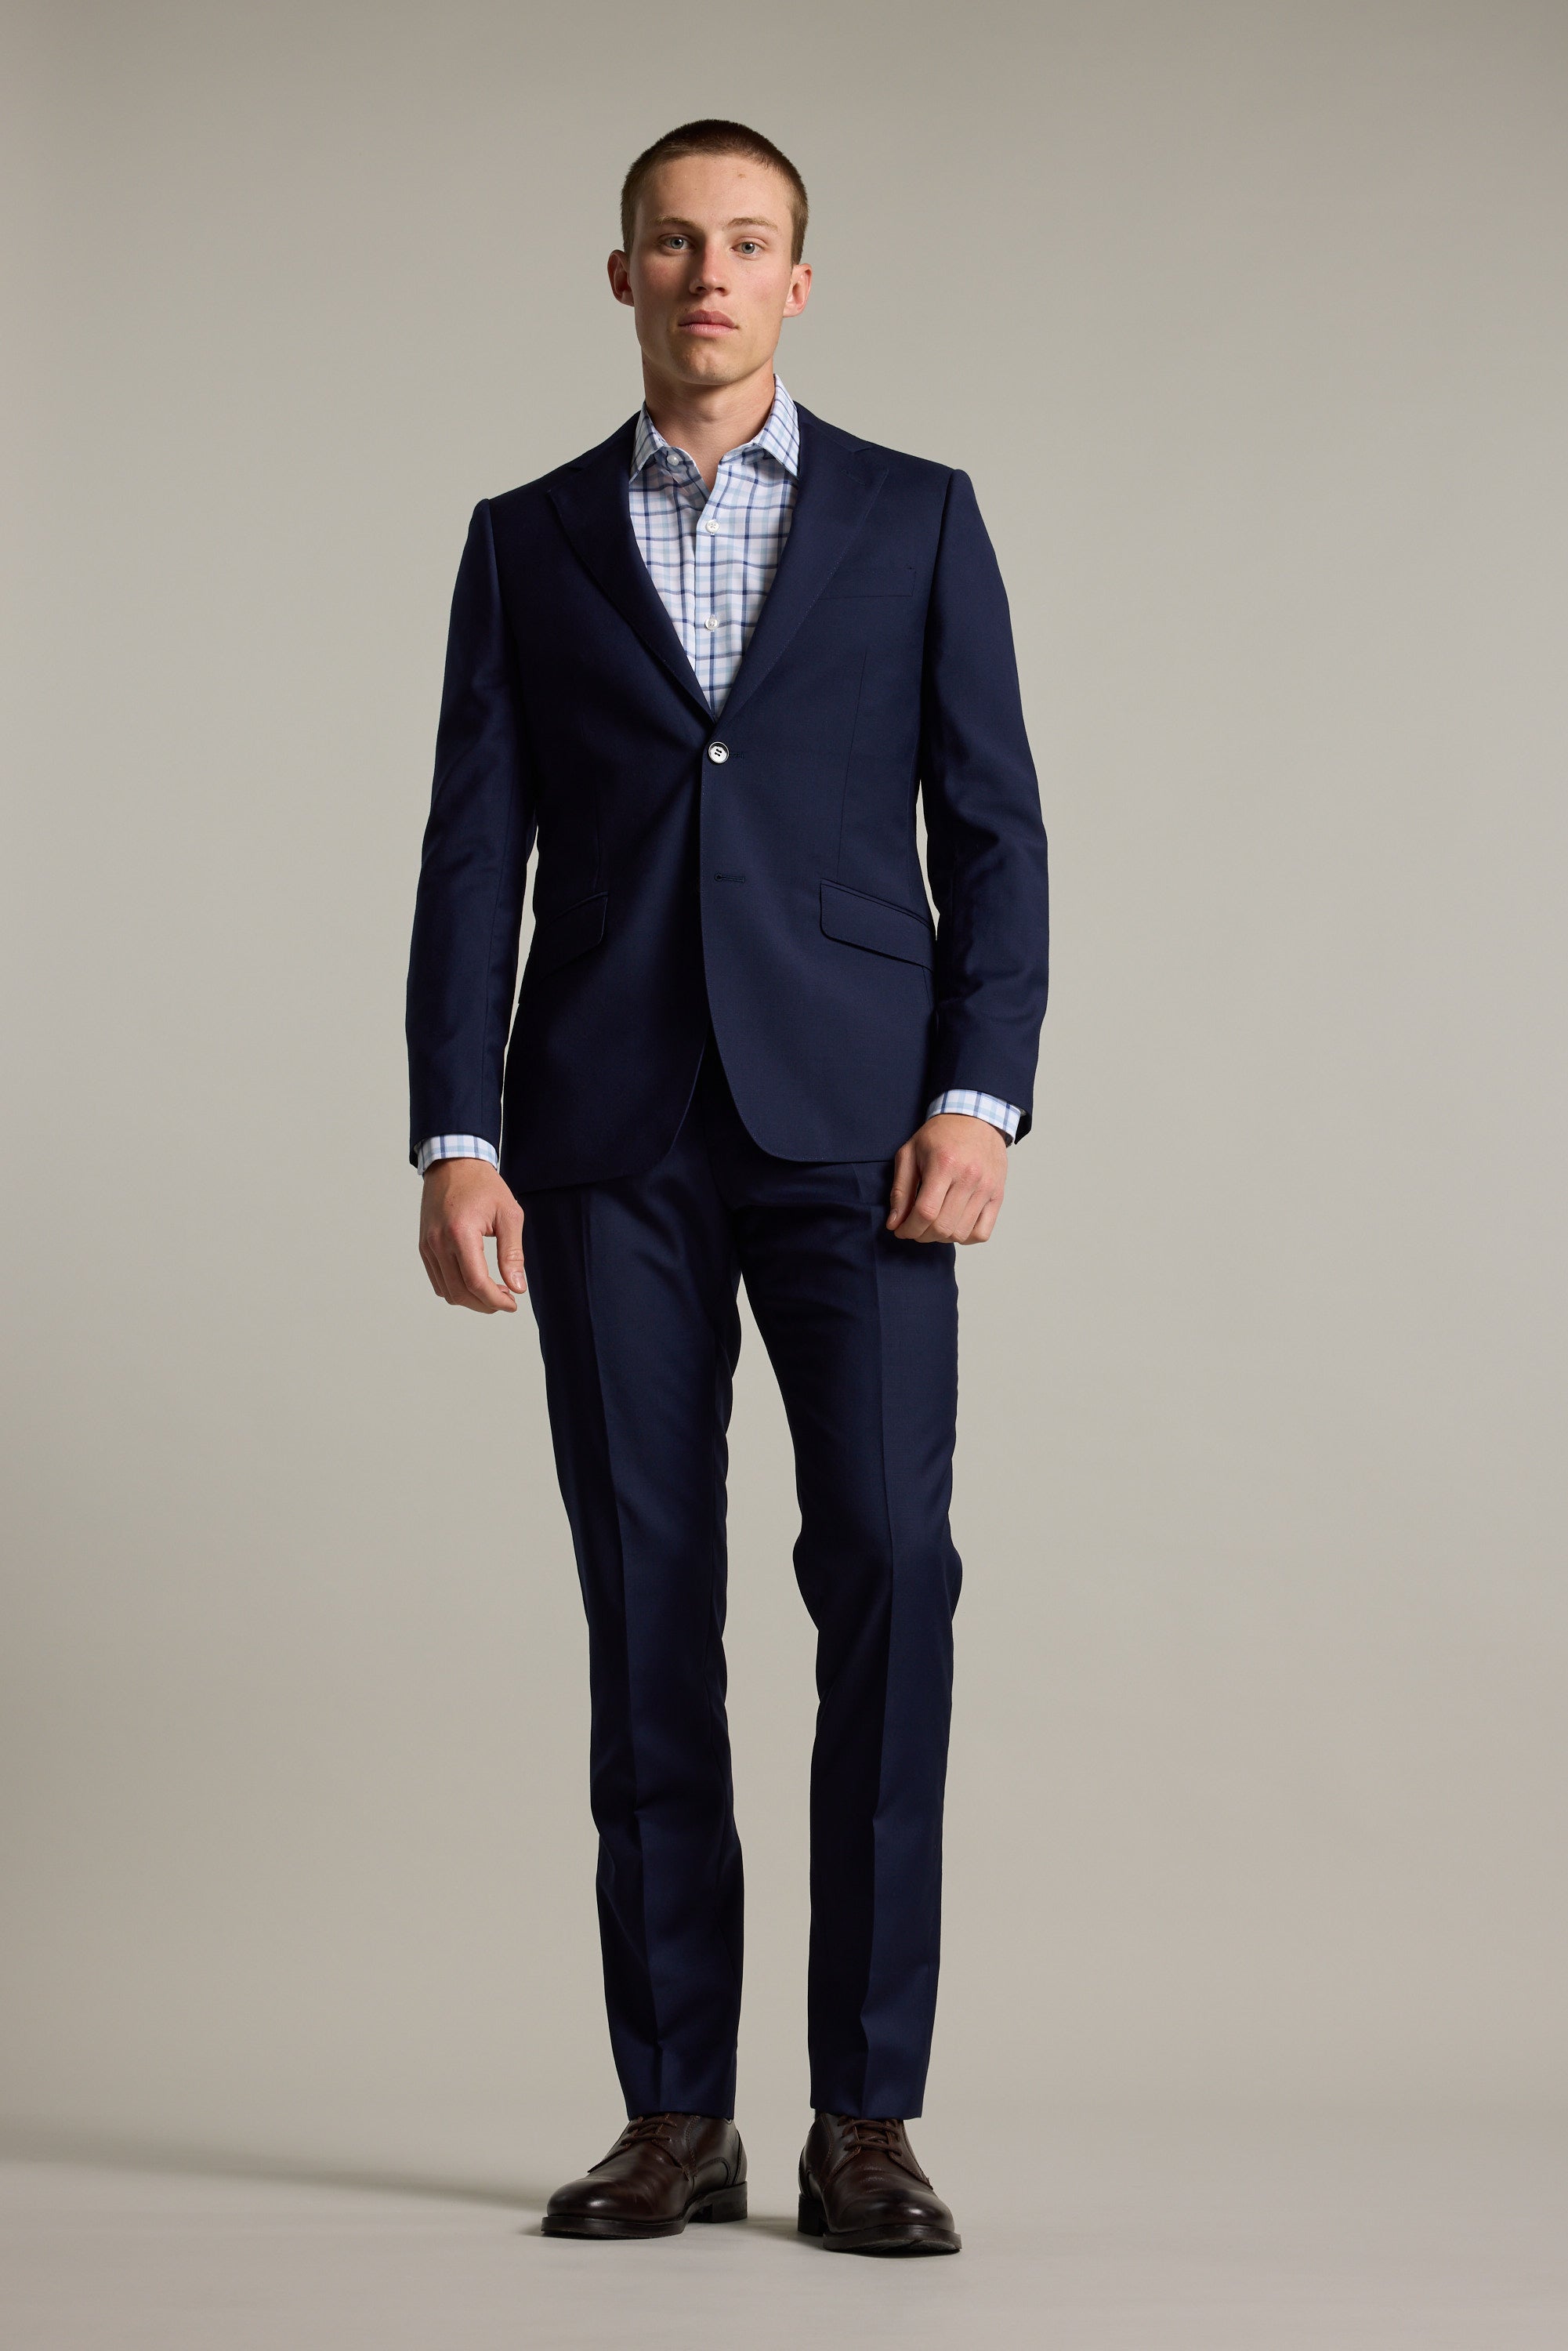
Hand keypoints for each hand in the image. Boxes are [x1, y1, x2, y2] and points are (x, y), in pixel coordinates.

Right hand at [419, 1158, 526, 1311]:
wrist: (453, 1164)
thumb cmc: (484, 1185)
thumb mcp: (508, 1215)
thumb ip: (512, 1253)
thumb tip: (518, 1287)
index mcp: (461, 1233)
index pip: (476, 1282)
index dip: (496, 1300)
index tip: (512, 1304)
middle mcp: (438, 1243)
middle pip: (460, 1293)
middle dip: (485, 1304)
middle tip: (506, 1299)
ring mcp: (428, 1246)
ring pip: (447, 1291)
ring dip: (470, 1300)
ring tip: (493, 1292)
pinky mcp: (424, 1247)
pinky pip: (437, 1280)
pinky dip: (456, 1289)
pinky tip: (475, 1282)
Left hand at [886, 1113, 1008, 1244]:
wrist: (975, 1117)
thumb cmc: (940, 1135)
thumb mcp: (909, 1153)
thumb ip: (900, 1190)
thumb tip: (894, 1223)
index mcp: (944, 1164)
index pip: (925, 1212)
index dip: (909, 1228)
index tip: (901, 1230)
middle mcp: (969, 1177)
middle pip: (943, 1227)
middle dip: (922, 1235)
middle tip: (914, 1228)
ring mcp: (987, 1188)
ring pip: (961, 1233)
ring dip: (941, 1237)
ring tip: (933, 1225)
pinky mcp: (998, 1195)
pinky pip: (982, 1232)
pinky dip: (965, 1237)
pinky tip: (954, 1225)